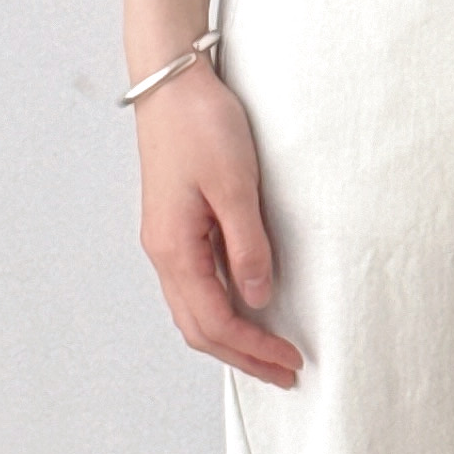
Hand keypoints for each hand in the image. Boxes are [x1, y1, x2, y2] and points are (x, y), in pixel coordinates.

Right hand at [134, 60, 298, 384]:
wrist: (172, 82)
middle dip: (241, 355)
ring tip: (268, 351)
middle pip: (198, 328)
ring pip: (193, 310)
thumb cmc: (201, 125)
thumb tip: (257, 295)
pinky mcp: (175, 226)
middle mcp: (163, 252)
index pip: (214, 321)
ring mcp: (166, 240)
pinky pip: (195, 285)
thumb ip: (246, 245)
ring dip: (230, 337)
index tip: (290, 359)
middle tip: (285, 371)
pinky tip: (245, 308)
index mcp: (173, 248)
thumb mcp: (235, 185)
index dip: (253, 347)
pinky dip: (220, 309)